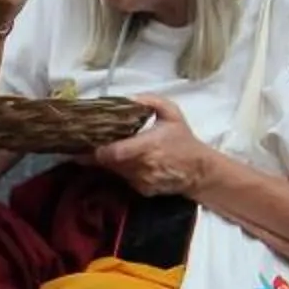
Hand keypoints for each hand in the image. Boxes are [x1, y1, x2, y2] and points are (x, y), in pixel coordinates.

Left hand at [90, 94, 218, 198]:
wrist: (199, 170)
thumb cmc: (184, 140)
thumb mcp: (172, 113)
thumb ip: (150, 101)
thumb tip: (127, 98)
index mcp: (148, 146)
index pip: (115, 153)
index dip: (98, 150)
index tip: (88, 141)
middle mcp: (143, 166)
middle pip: (110, 163)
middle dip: (99, 154)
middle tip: (90, 142)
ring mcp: (142, 180)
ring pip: (115, 171)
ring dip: (110, 161)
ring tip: (107, 149)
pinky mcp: (142, 190)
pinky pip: (124, 178)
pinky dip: (121, 170)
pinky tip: (126, 160)